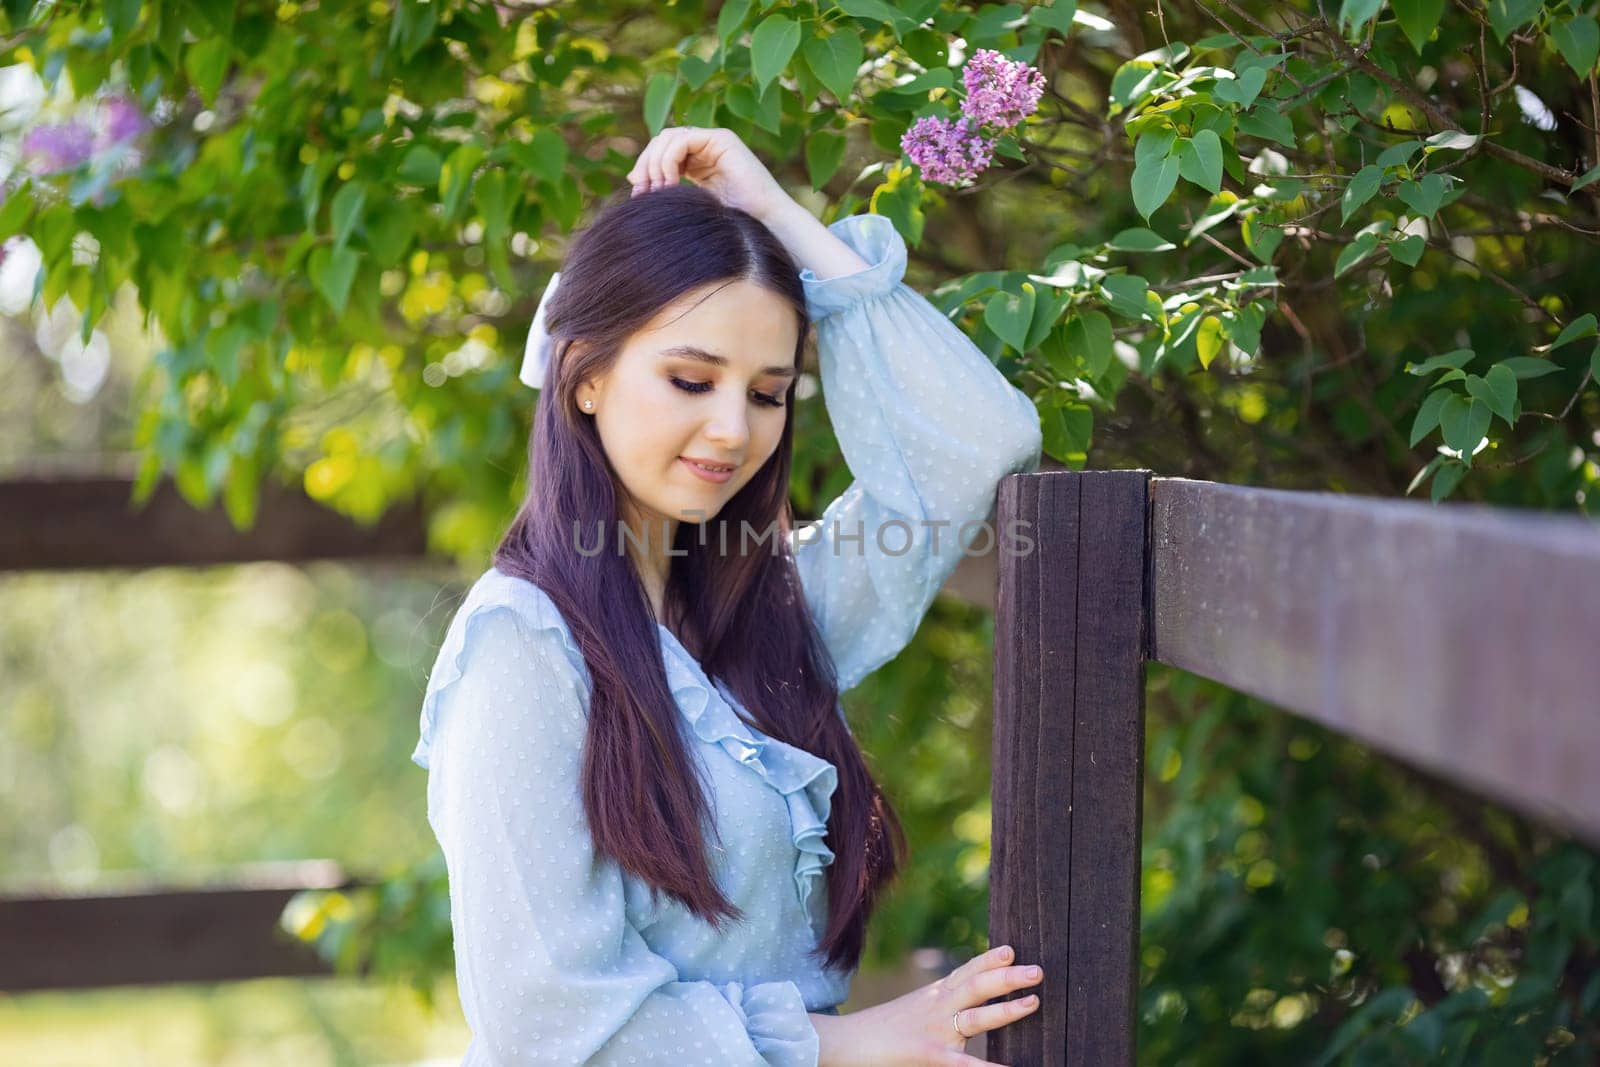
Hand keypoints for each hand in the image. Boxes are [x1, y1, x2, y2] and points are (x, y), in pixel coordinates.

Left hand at [625, 126, 790, 222]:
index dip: (643, 169)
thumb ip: (665, 190)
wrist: (765, 227)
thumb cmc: (732, 226)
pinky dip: (669, 160)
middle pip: (660, 141)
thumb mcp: (689, 207)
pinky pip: (682, 140)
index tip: (637, 195)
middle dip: (645, 164)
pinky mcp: (722, 140)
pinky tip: (670, 183)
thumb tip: (633, 179)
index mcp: (696, 162)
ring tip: (658, 190)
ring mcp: (714, 141)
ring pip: (668, 137)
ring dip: (655, 163)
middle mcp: (705, 147)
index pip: (659, 152)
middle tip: (641, 191)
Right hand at [812, 944, 1043, 1065]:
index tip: (1012, 949)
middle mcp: (937, 1006)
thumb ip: (940, 1004)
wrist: (845, 1041)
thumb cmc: (880, 1030)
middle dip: (1007, 977)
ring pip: (975, 1016)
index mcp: (934, 995)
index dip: (989, 958)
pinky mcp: (927, 1054)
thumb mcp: (914, 1010)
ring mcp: (934, 1030)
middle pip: (976, 986)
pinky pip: (962, 1062)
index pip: (966, 971)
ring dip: (1005, 1009)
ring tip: (1033, 1002)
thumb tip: (964, 1004)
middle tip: (1038, 970)